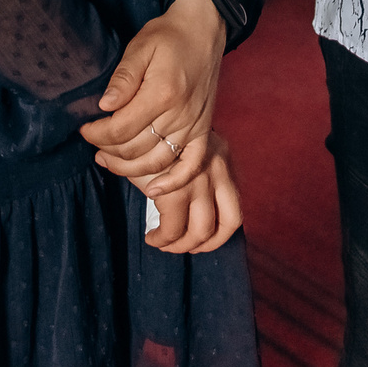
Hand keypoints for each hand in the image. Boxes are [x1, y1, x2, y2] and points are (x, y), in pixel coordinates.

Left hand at [81, 0, 227, 197]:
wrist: (204, 29)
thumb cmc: (168, 36)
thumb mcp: (140, 47)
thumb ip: (122, 78)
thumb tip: (104, 106)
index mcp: (162, 93)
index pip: (121, 129)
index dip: (96, 134)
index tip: (83, 128)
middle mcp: (180, 115)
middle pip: (135, 149)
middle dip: (107, 150)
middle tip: (93, 142)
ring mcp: (194, 125)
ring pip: (157, 162)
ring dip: (129, 168)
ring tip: (108, 160)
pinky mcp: (203, 129)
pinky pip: (192, 165)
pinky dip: (175, 182)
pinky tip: (155, 189)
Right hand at [141, 134, 243, 255]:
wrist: (132, 120)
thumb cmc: (154, 135)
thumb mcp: (183, 147)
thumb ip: (193, 170)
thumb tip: (194, 208)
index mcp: (223, 156)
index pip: (235, 204)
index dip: (220, 229)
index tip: (198, 236)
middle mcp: (218, 167)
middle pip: (230, 222)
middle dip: (207, 243)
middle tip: (184, 245)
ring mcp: (199, 179)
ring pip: (201, 231)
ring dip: (182, 245)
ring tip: (164, 243)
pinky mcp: (175, 190)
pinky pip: (172, 229)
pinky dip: (162, 239)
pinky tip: (152, 236)